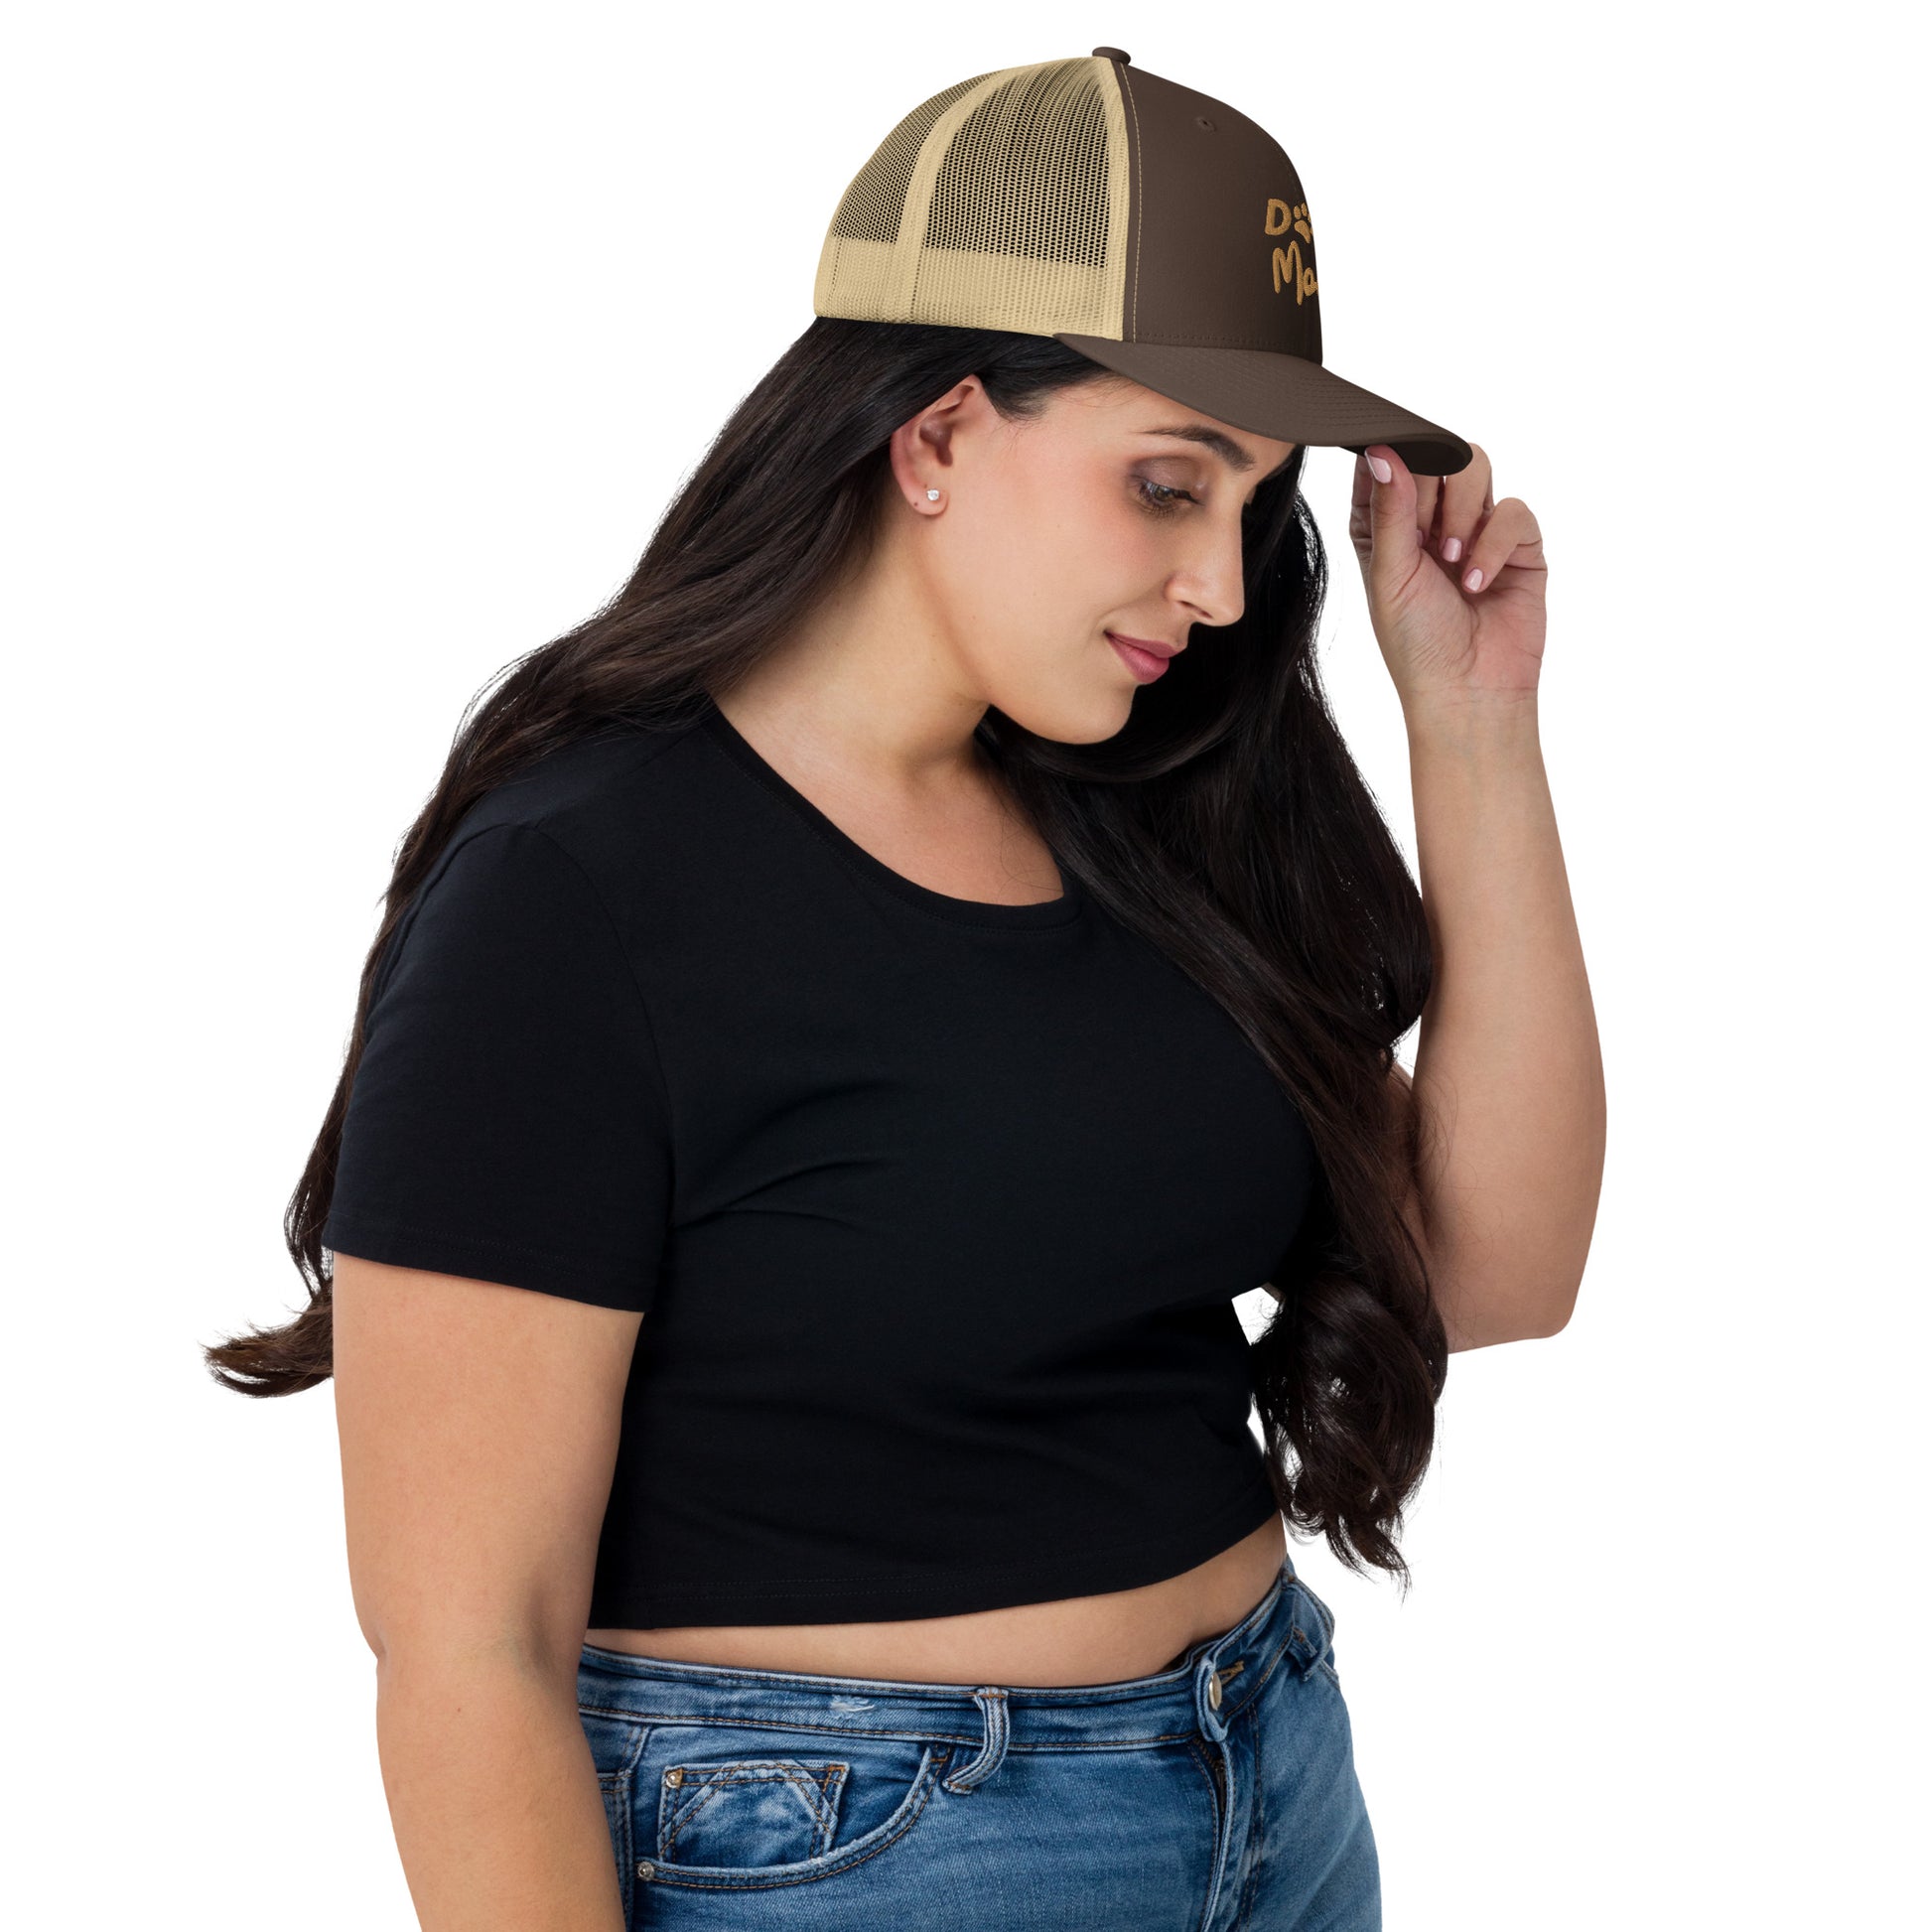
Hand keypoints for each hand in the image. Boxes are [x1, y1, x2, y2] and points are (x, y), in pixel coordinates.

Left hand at [1349, 442, 1546, 710]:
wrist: (1467, 693)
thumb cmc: (1417, 645)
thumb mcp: (1390, 574)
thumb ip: (1390, 511)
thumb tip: (1382, 451)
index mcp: (1387, 527)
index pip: (1387, 464)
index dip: (1390, 455)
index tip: (1388, 457)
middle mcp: (1431, 522)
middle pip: (1436, 454)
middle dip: (1431, 485)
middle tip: (1426, 533)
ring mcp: (1477, 529)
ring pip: (1476, 467)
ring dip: (1461, 509)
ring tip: (1451, 559)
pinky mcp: (1518, 547)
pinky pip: (1514, 511)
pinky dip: (1495, 543)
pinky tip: (1477, 582)